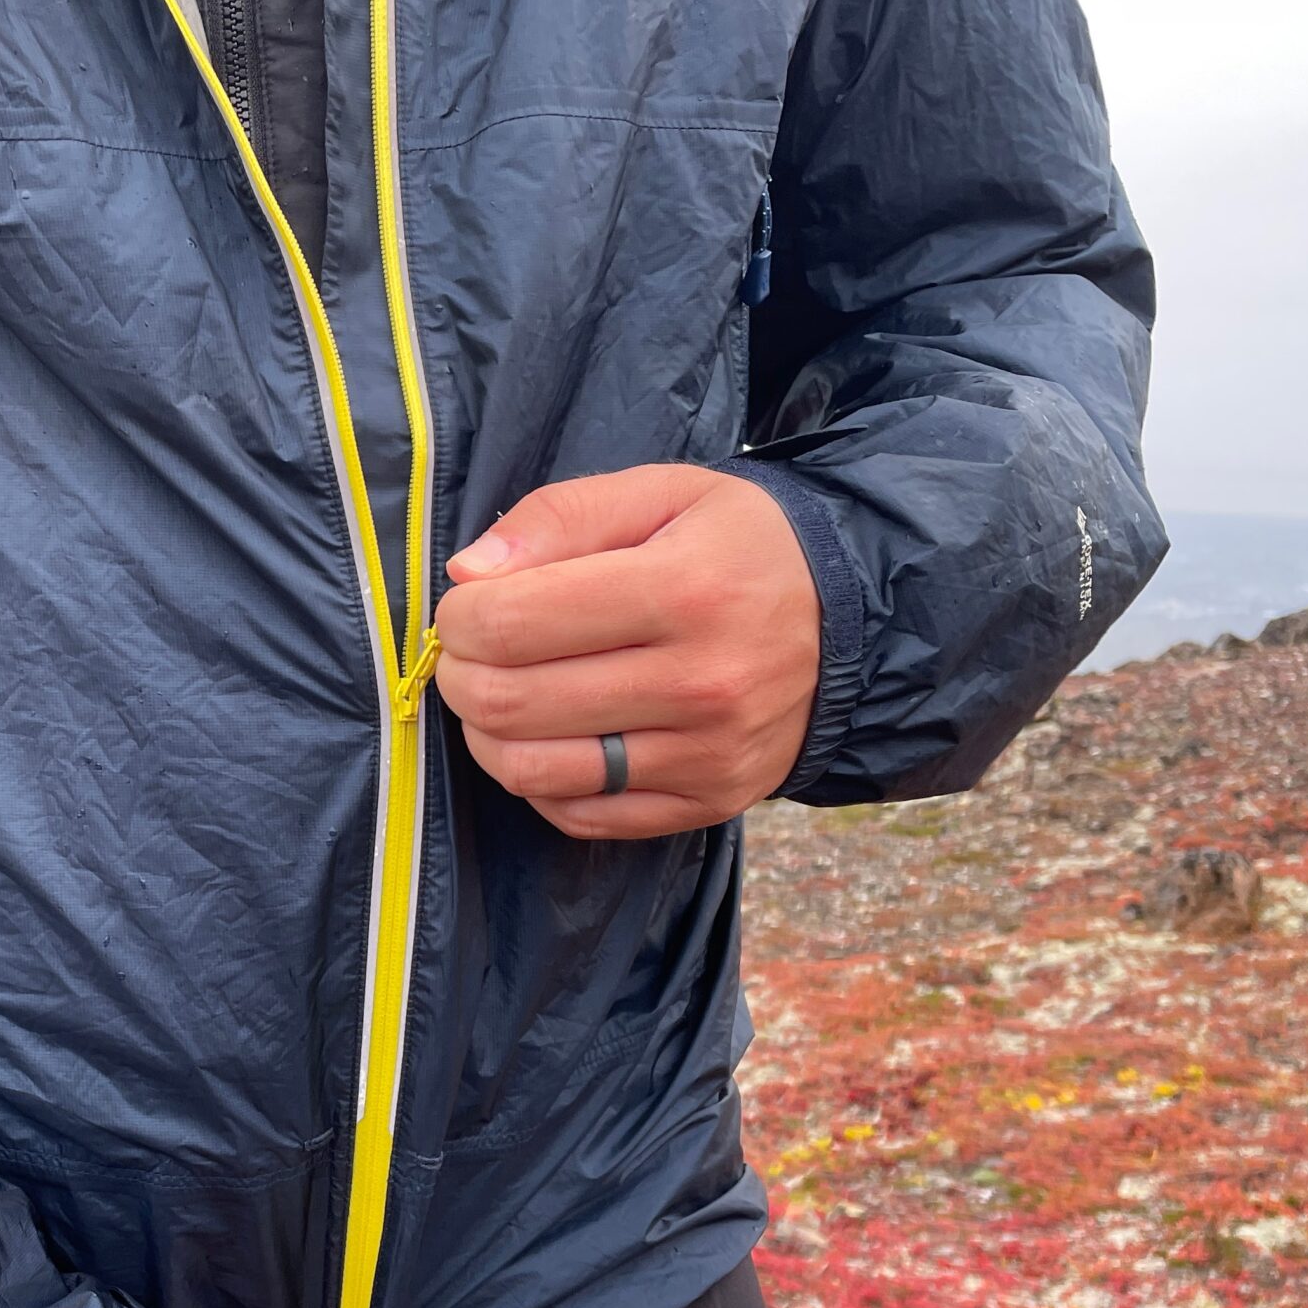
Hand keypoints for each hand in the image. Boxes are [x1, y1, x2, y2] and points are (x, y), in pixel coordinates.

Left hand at [434, 464, 819, 838]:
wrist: (849, 620)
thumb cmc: (733, 546)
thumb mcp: (660, 493)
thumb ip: (559, 517)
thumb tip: (468, 576)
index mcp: (683, 591)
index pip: (512, 624)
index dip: (458, 619)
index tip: (464, 607)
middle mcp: (701, 683)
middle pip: (510, 704)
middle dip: (459, 675)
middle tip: (467, 652)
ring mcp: (707, 755)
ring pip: (532, 771)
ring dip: (485, 735)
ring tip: (500, 692)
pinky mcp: (707, 803)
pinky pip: (578, 815)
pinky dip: (539, 780)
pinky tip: (550, 736)